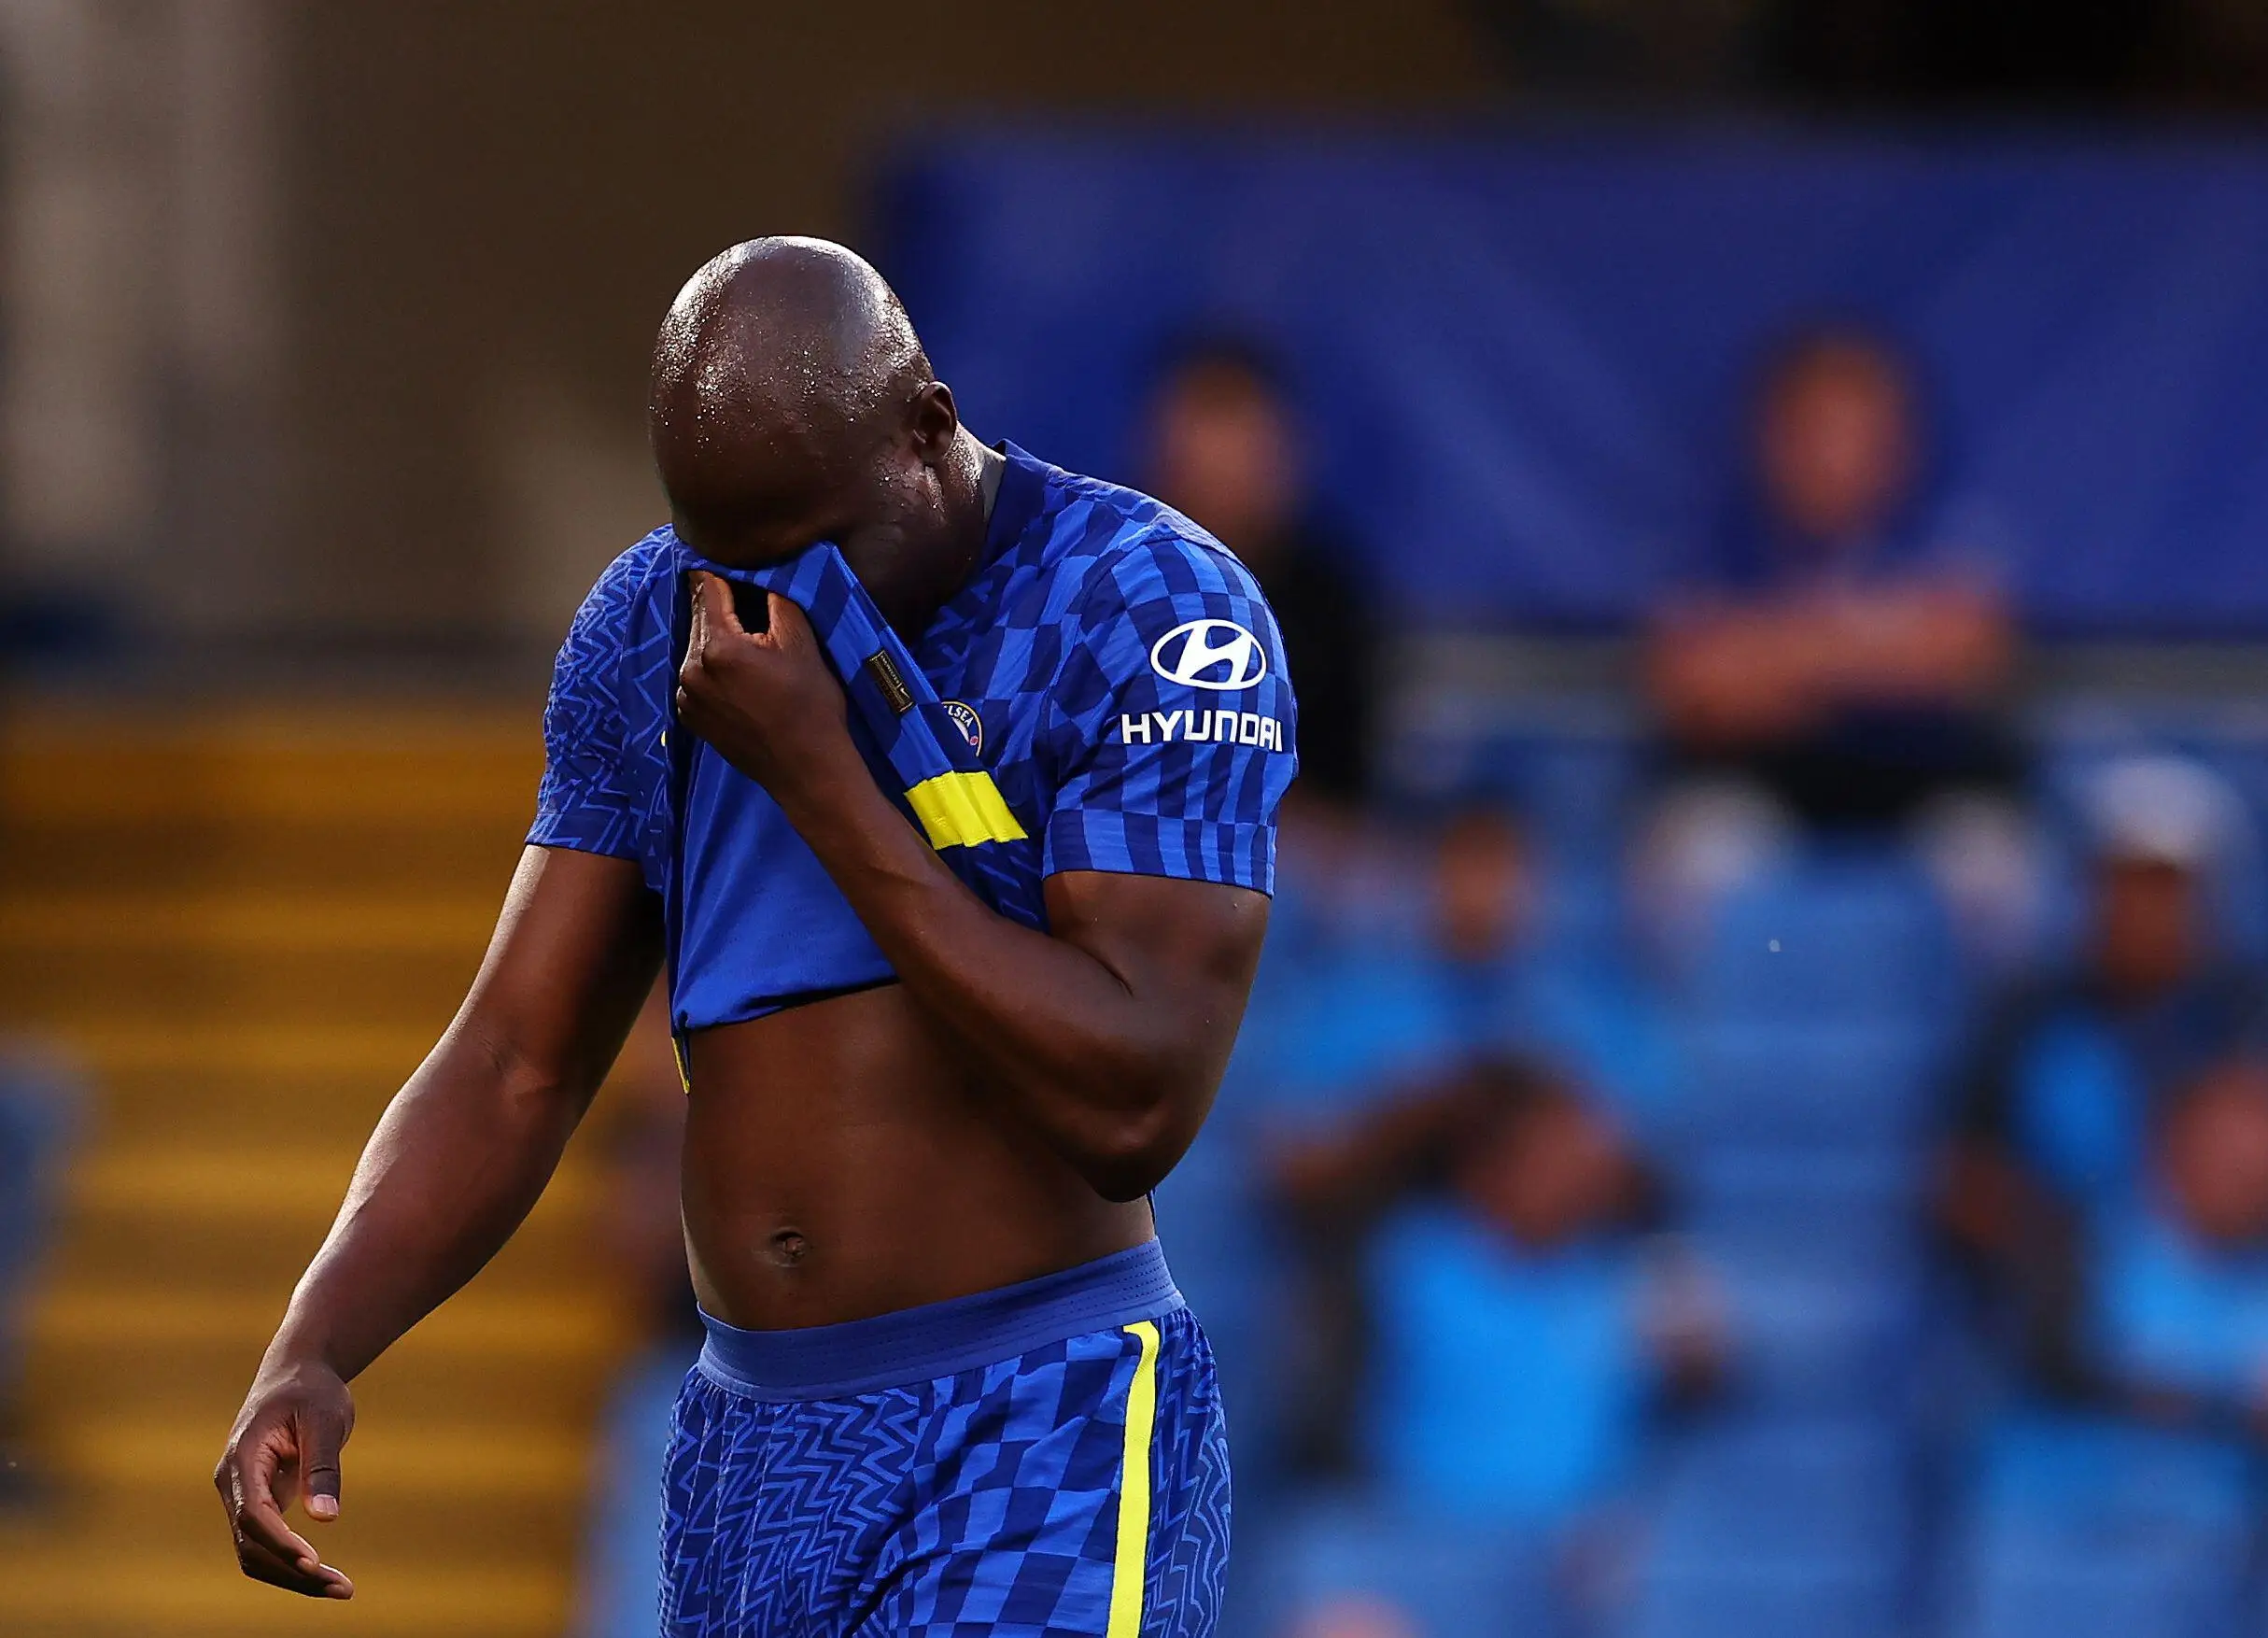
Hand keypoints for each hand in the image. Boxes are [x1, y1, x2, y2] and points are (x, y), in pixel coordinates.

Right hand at [214, 1358, 355, 1598]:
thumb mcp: (325, 1418)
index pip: (254, 1513)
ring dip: (293, 1575)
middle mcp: (233, 1483)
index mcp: (243, 1458)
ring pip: (255, 1553)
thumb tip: (326, 1517)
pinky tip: (324, 1576)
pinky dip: (291, 1563)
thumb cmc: (311, 1390)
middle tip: (343, 1588)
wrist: (296, 1374)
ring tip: (342, 1588)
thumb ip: (322, 1466)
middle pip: (252, 1544)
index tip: (314, 1562)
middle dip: (293, 1571)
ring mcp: (240, 1497)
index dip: (280, 1542)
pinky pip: (266, 1545)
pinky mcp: (257, 1504)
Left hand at [675, 571, 859, 805]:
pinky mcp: (690, 718)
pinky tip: (742, 678)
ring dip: (718, 639)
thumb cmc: (811, 705)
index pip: (708, 588)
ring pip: (698, 647)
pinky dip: (713, 669)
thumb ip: (776, 596)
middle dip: (724, 608)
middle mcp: (691, 669)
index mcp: (717, 646)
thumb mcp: (802, 641)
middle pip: (701, 617)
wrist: (807, 769)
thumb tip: (761, 566)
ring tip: (752, 647)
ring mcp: (687, 697)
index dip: (722, 571)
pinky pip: (696, 677)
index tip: (735, 561)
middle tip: (753, 607)